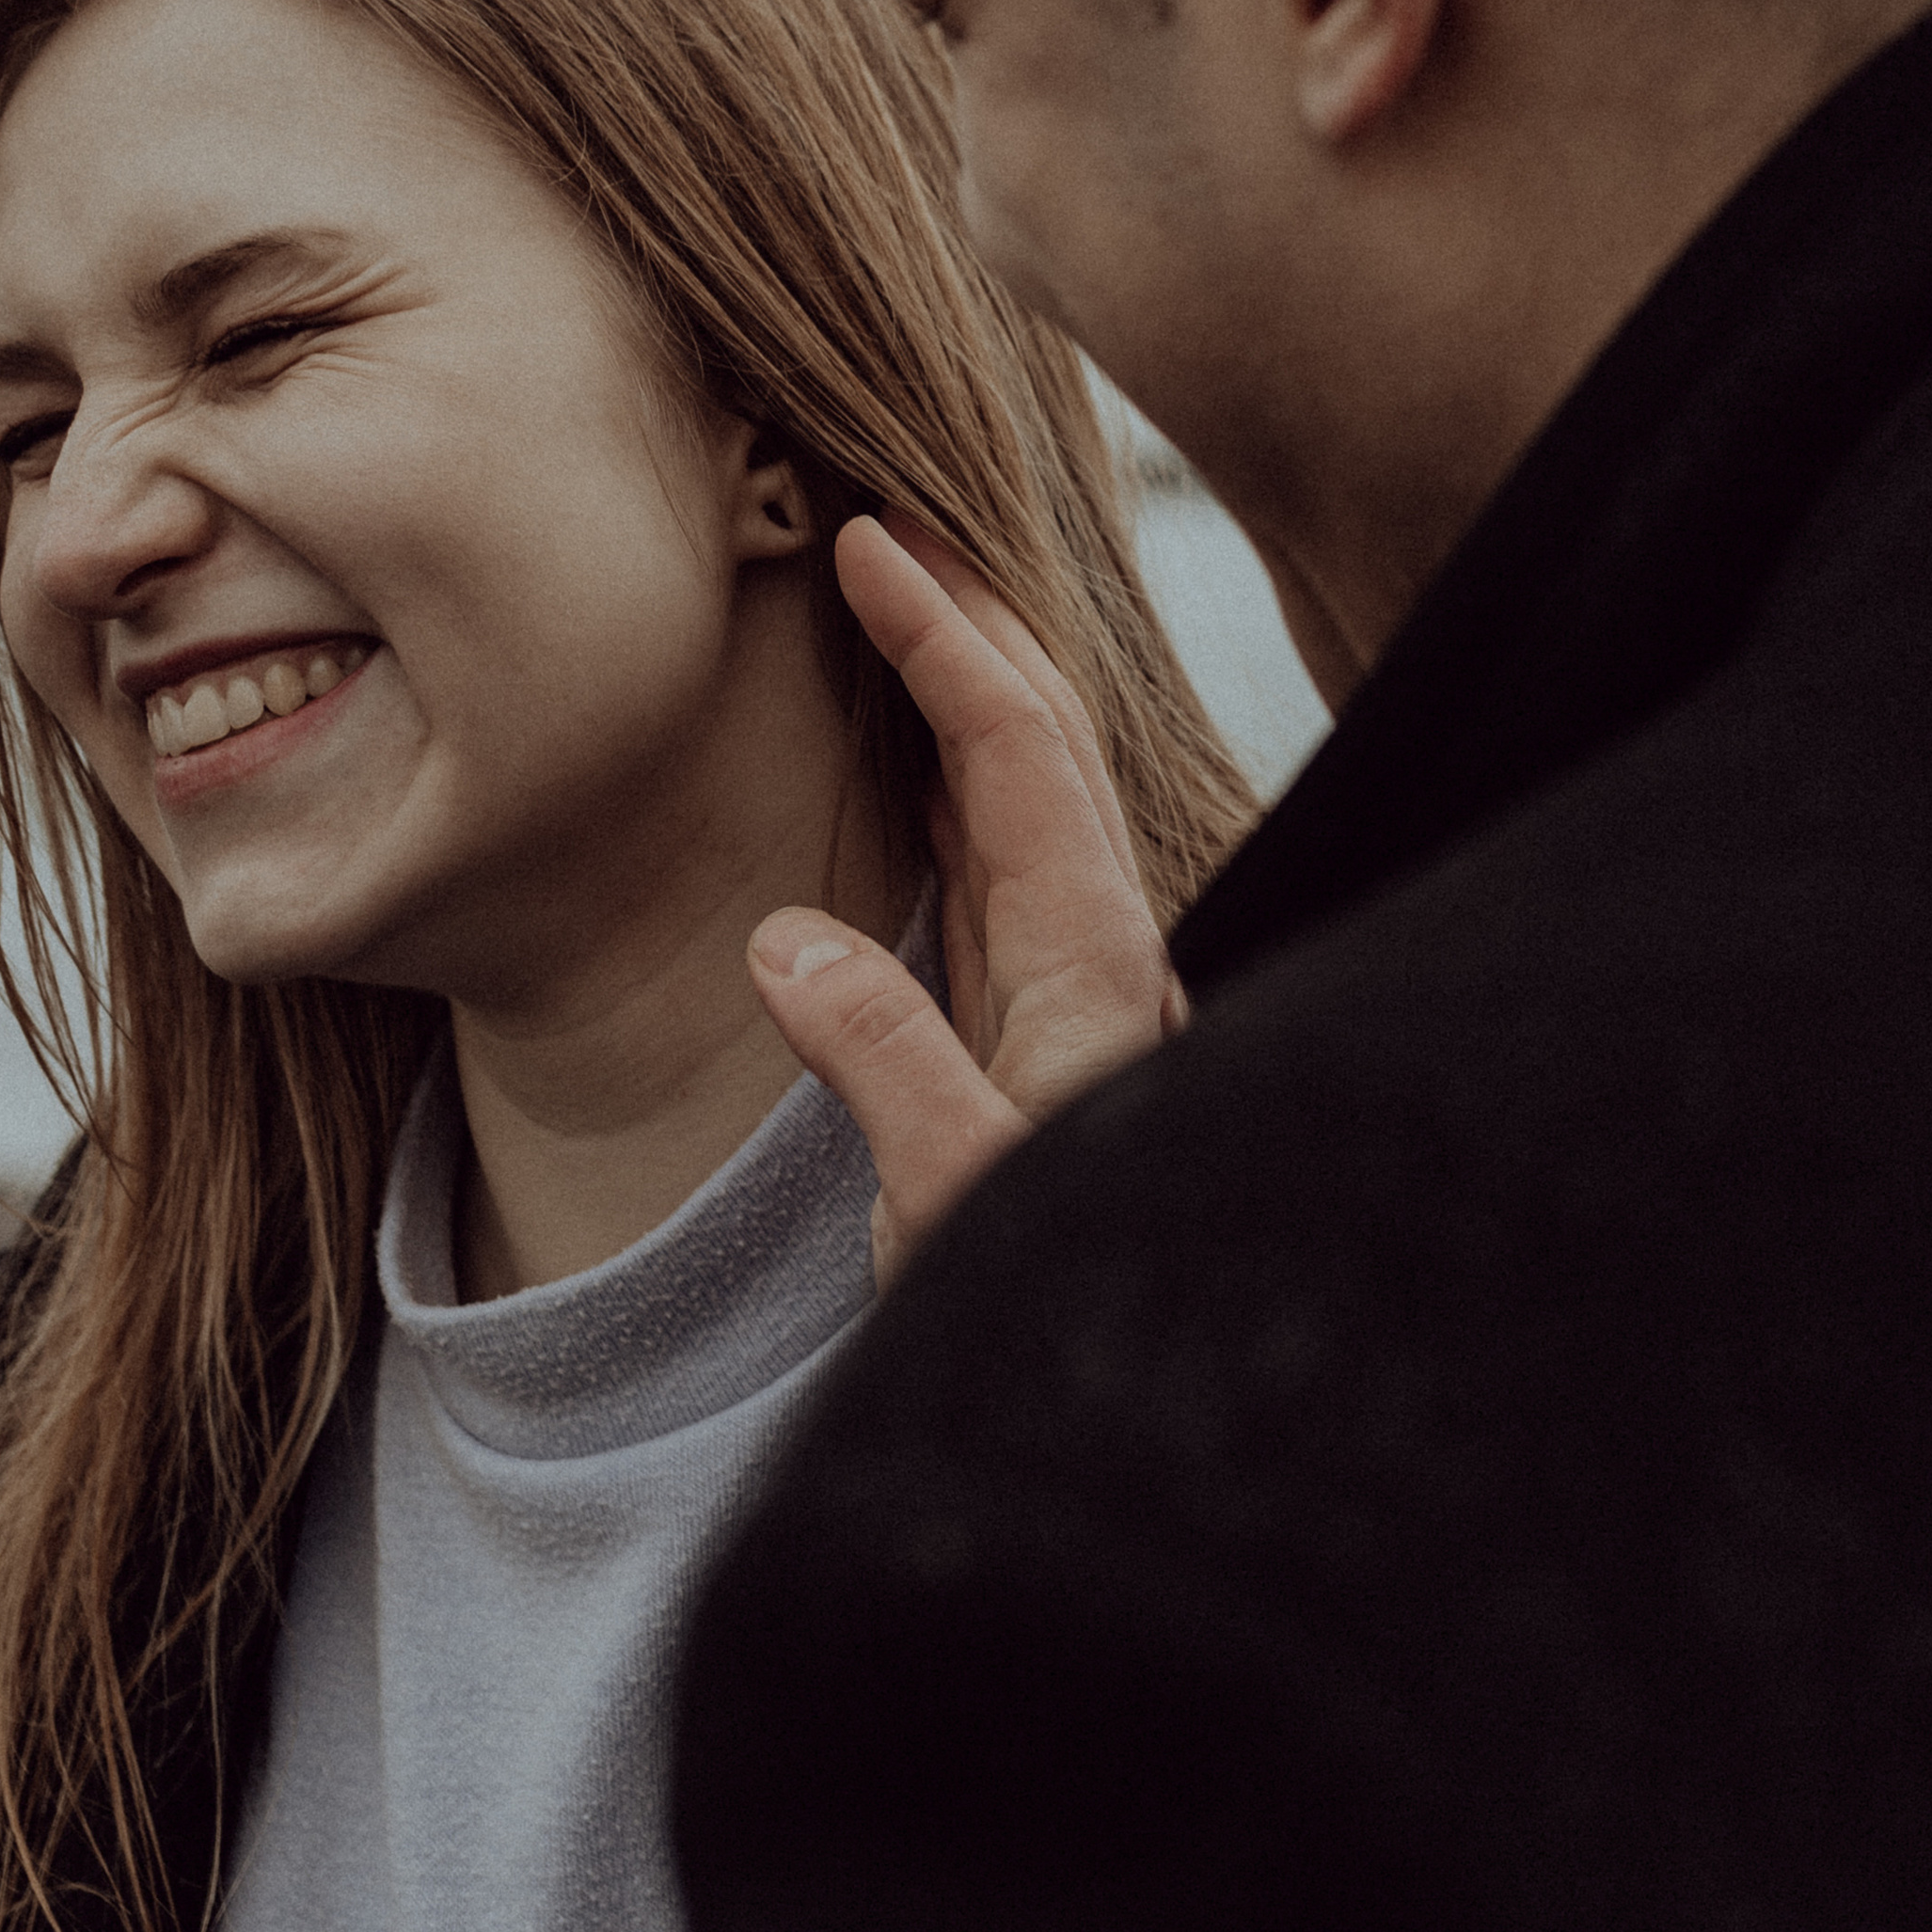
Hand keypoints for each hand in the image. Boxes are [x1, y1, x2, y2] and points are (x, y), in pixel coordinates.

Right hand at [750, 513, 1185, 1286]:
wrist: (1145, 1408)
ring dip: (973, 685)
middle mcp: (1104, 957)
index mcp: (1091, 968)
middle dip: (974, 618)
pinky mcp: (1050, 1031)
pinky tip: (925, 774)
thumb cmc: (1048, 1307)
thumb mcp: (949, 1203)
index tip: (870, 543)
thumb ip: (886, 1067)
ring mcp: (1083, 990)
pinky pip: (1010, 861)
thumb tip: (787, 940)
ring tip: (905, 606)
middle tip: (889, 523)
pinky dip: (963, 779)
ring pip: (1037, 792)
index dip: (945, 636)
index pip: (1018, 749)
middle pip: (1049, 738)